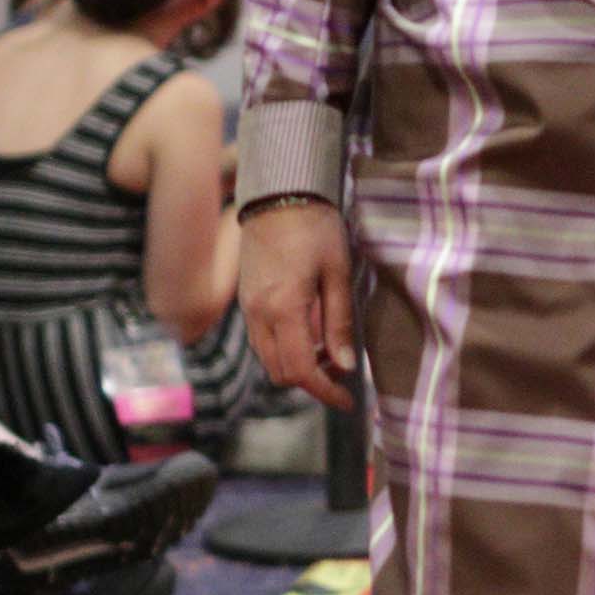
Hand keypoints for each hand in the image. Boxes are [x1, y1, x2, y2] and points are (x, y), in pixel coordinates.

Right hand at [240, 196, 355, 404]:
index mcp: (284, 308)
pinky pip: (261, 341)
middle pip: (281, 373)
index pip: (302, 370)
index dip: (326, 392)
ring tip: (328, 353)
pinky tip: (308, 335)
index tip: (349, 400)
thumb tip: (346, 366)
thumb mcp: (338, 273)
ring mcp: (248, 308)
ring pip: (268, 360)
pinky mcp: (246, 300)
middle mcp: (259, 314)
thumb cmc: (315, 228)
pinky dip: (283, 350)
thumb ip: (339, 322)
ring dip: (296, 367)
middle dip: (312, 382)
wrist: (278, 193)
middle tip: (342, 372)